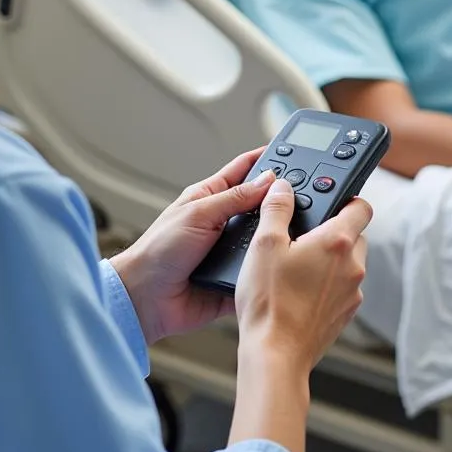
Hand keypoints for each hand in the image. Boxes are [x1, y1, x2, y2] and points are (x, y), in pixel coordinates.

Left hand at [110, 147, 276, 343]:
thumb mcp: (198, 213)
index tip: (292, 152)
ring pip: (265, 238)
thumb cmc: (158, 251)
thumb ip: (234, 197)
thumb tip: (267, 180)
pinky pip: (260, 271)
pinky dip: (270, 268)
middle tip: (305, 195)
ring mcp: (231, 250)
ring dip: (276, 236)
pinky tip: (283, 265)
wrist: (146, 299)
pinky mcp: (236, 278)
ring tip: (294, 232)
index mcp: (212, 198)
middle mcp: (223, 222)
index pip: (244, 170)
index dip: (267, 159)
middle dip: (280, 199)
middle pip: (260, 204)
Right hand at [235, 178, 371, 371]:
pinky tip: (299, 291)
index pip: (361, 206)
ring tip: (297, 267)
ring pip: (348, 263)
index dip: (347, 199)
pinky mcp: (344, 315)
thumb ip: (277, 209)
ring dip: (330, 260)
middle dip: (333, 231)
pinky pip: (342, 289)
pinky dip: (327, 285)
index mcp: (337, 241)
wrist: (275, 355)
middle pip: (355, 235)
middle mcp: (352, 266)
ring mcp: (352, 293)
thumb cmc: (270, 303)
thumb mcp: (264, 244)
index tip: (330, 201)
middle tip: (303, 236)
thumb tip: (283, 188)